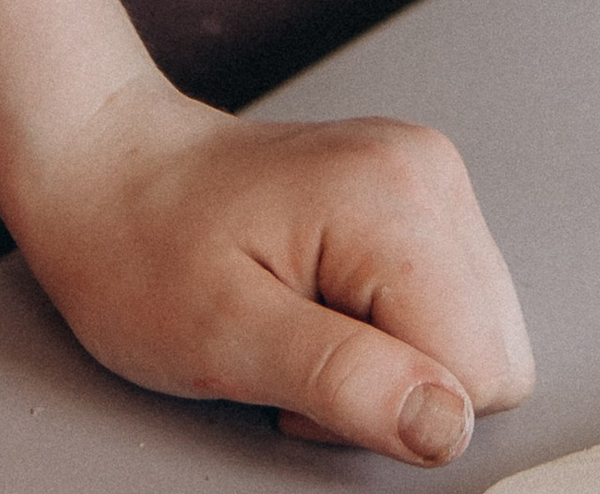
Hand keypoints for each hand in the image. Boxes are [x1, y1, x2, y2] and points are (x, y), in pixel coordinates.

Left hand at [7, 72, 533, 459]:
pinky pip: (447, 304)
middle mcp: (430, 173)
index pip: (485, 370)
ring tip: (301, 327)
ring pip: (476, 333)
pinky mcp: (413, 193)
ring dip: (394, 361)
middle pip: (493, 351)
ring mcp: (426, 175)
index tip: (310, 382)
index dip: (398, 409)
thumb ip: (346, 381)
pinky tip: (318, 306)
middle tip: (298, 358)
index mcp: (397, 201)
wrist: (106, 173)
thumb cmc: (142, 251)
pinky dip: (388, 330)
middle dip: (401, 388)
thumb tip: (447, 425)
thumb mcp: (226, 338)